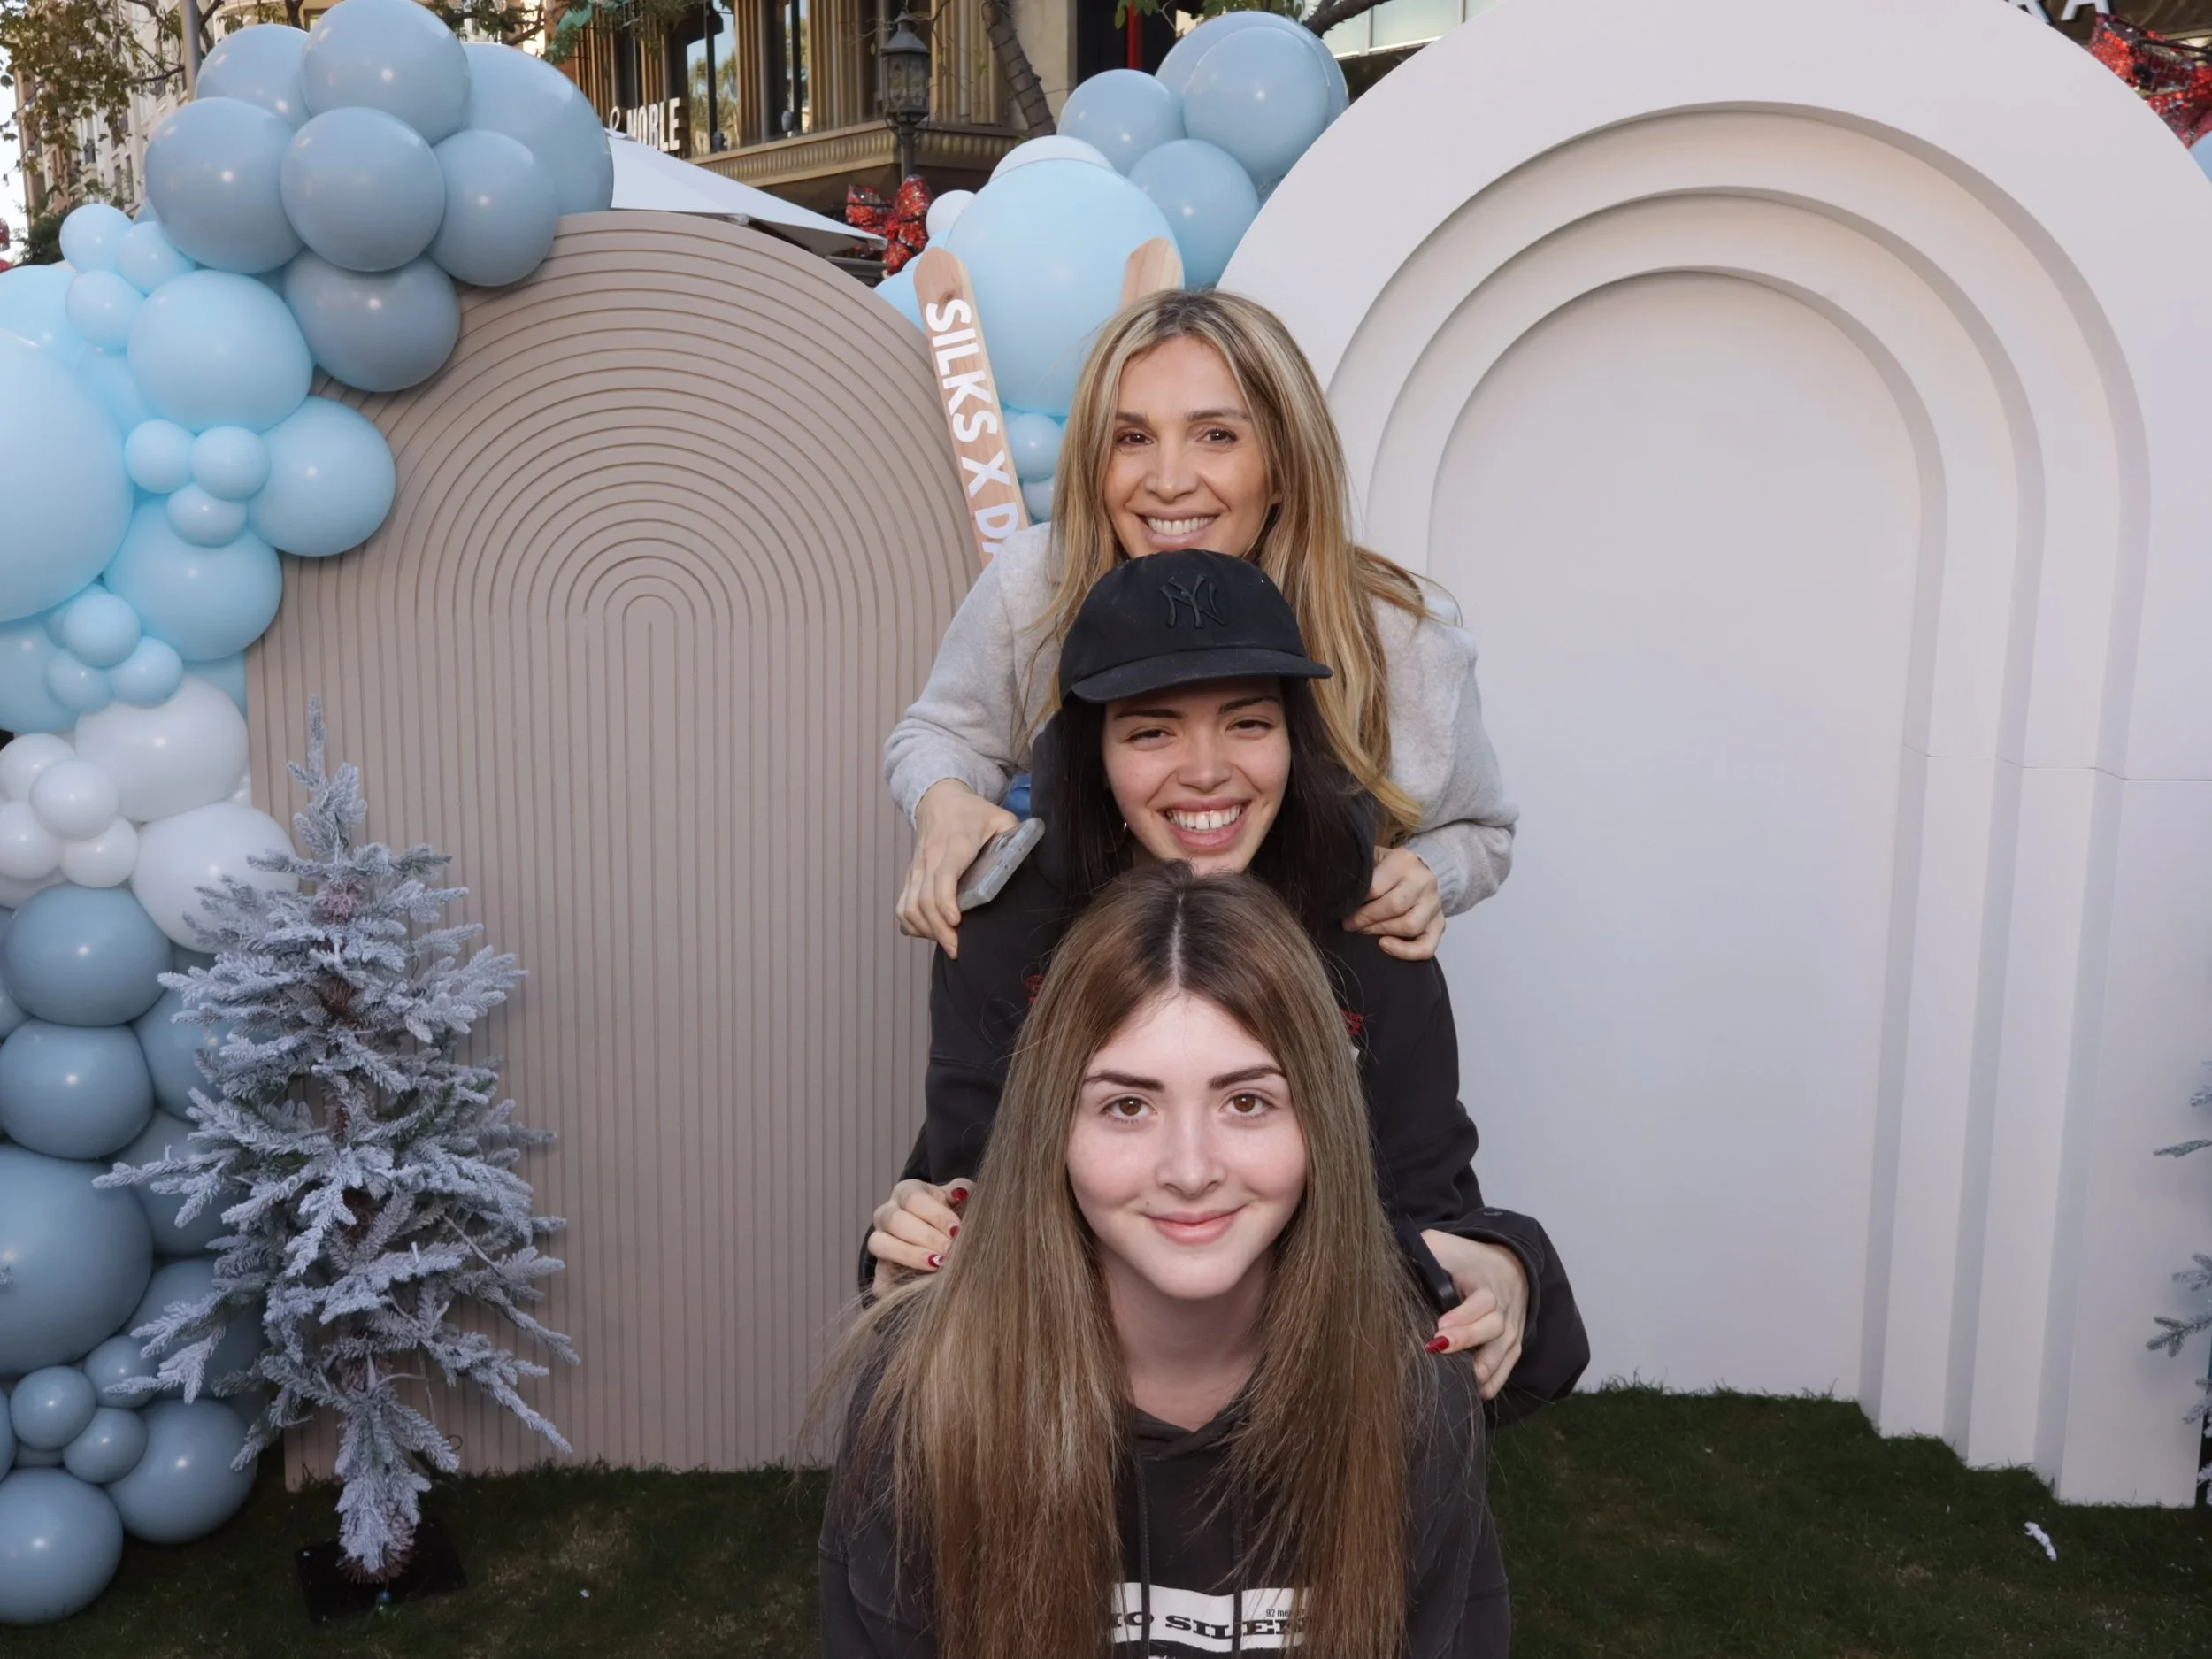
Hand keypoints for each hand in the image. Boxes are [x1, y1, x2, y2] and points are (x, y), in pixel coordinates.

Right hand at [868, 1178, 971, 1297]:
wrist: (942, 1240)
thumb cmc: (953, 1214)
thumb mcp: (960, 1199)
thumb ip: (963, 1191)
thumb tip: (960, 1195)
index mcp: (906, 1192)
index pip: (914, 1198)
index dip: (936, 1215)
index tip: (957, 1229)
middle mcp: (886, 1213)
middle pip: (895, 1220)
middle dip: (926, 1237)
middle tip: (950, 1249)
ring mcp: (879, 1241)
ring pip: (879, 1244)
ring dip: (910, 1255)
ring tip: (937, 1264)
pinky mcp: (881, 1272)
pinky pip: (880, 1281)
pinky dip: (894, 1286)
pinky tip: (918, 1289)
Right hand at [896, 781, 1019, 958]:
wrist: (939, 799)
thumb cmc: (973, 812)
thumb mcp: (1001, 818)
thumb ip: (1016, 838)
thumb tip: (1030, 865)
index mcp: (956, 844)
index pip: (944, 876)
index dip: (946, 902)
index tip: (956, 922)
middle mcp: (931, 857)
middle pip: (924, 900)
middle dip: (938, 929)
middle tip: (957, 949)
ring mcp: (917, 868)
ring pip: (909, 906)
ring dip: (925, 929)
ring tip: (947, 943)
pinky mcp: (910, 875)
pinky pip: (902, 906)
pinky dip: (911, 924)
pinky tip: (929, 932)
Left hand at [1345, 847, 1443, 960]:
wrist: (1416, 872)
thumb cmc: (1385, 869)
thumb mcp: (1372, 860)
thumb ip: (1359, 872)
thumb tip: (1338, 892)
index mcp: (1404, 861)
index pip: (1376, 887)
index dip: (1356, 903)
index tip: (1341, 909)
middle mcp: (1424, 881)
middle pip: (1394, 906)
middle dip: (1366, 919)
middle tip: (1349, 924)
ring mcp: (1434, 904)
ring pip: (1409, 926)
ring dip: (1381, 932)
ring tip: (1363, 931)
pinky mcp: (1439, 924)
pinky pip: (1426, 947)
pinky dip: (1405, 952)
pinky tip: (1384, 946)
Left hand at [1419, 1231, 1527, 1399]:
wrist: (1511, 1268)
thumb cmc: (1467, 1259)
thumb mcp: (1445, 1246)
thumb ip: (1424, 1250)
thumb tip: (1395, 1259)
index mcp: (1486, 1284)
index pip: (1482, 1300)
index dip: (1464, 1315)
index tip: (1440, 1327)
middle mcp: (1503, 1309)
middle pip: (1492, 1328)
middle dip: (1467, 1341)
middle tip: (1439, 1348)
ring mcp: (1510, 1331)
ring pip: (1501, 1353)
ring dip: (1481, 1369)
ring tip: (1459, 1380)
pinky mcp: (1512, 1347)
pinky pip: (1506, 1368)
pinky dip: (1493, 1382)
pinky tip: (1475, 1391)